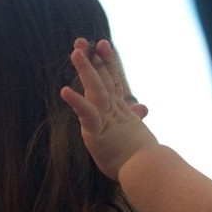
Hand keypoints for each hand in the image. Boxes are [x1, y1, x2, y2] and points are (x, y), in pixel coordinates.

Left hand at [61, 38, 156, 179]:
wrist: (147, 170)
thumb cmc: (142, 157)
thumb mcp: (135, 134)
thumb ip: (135, 118)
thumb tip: (142, 107)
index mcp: (120, 112)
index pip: (112, 82)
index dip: (107, 62)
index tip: (101, 44)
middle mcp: (114, 111)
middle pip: (103, 80)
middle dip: (93, 59)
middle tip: (82, 40)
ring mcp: (107, 120)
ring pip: (96, 90)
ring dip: (85, 70)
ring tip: (76, 52)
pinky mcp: (98, 132)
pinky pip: (87, 114)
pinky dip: (76, 102)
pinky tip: (64, 91)